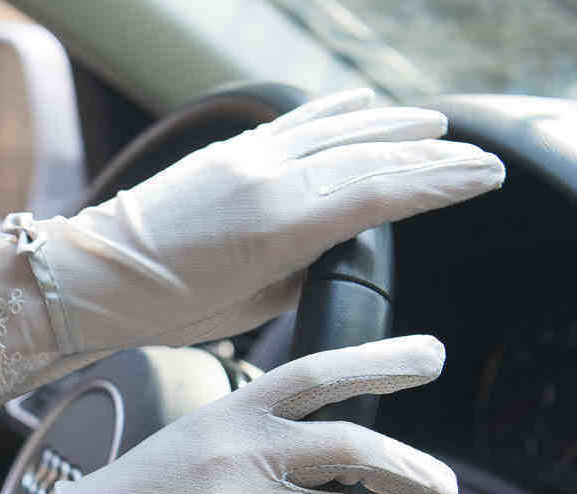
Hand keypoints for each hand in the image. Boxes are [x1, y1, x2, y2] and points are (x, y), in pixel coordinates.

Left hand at [0, 89, 504, 398]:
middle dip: (429, 154)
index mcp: (276, 224)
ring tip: (433, 123)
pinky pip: (293, 124)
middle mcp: (266, 177)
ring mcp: (245, 157)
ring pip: (334, 131)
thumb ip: (301, 267)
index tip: (481, 176)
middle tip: (477, 155)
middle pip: (367, 154)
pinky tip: (358, 103)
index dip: (437, 181)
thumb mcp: (249, 305)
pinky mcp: (225, 152)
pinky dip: (332, 112)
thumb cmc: (167, 308)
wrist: (96, 277)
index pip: (379, 190)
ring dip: (390, 125)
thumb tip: (334, 244)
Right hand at [0, 335, 457, 493]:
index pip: (319, 374)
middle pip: (350, 446)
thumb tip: (334, 447)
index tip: (431, 358)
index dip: (381, 361)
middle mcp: (242, 456)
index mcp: (234, 414)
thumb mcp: (201, 436)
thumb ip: (262, 432)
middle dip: (410, 468)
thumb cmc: (145, 489)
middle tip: (444, 488)